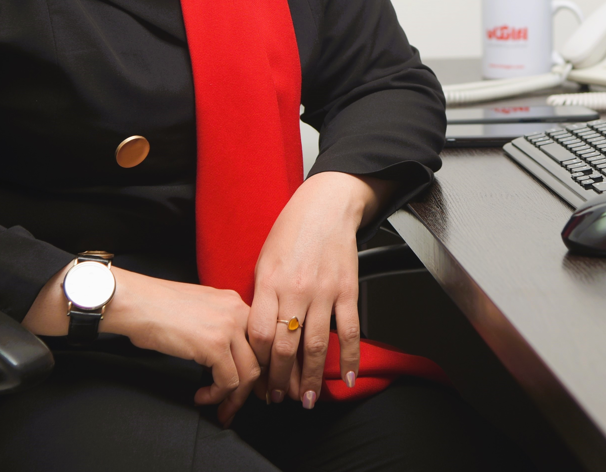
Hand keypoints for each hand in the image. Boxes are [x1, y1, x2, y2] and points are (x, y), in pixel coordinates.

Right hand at [23, 264, 259, 420]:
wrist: (136, 302)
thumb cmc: (156, 307)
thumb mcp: (198, 310)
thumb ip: (218, 326)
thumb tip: (227, 358)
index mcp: (232, 301)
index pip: (259, 338)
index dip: (258, 366)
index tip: (251, 387)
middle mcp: (236, 310)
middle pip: (260, 357)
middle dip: (252, 388)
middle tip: (238, 405)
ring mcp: (228, 327)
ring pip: (249, 373)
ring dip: (234, 398)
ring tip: (219, 408)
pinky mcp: (215, 345)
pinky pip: (229, 382)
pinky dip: (216, 395)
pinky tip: (201, 396)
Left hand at [246, 172, 392, 409]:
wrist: (326, 206)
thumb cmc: (291, 230)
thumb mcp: (264, 259)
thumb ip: (262, 295)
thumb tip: (258, 333)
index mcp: (269, 280)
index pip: (258, 332)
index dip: (257, 361)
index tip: (255, 378)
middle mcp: (295, 289)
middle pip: (285, 346)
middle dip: (280, 379)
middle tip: (277, 399)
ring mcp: (323, 292)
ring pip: (315, 346)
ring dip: (310, 378)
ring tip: (305, 399)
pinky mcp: (348, 291)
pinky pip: (349, 332)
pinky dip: (348, 359)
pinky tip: (344, 379)